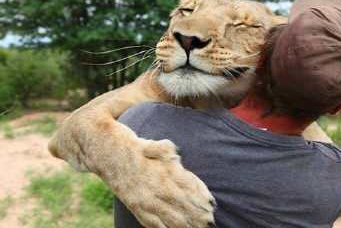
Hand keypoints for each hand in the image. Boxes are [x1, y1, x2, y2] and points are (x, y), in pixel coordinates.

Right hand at [99, 139, 215, 227]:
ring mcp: (145, 200)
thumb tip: (177, 155)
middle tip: (211, 222)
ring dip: (186, 225)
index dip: (200, 195)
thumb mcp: (151, 144)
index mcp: (160, 171)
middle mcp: (154, 188)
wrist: (103, 151)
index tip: (213, 203)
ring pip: (170, 217)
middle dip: (198, 215)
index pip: (186, 185)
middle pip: (181, 204)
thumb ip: (165, 151)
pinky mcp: (136, 207)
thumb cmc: (131, 145)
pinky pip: (152, 223)